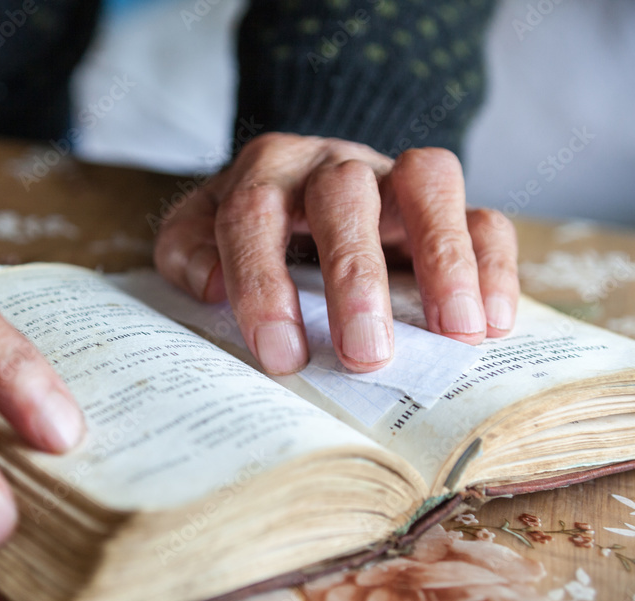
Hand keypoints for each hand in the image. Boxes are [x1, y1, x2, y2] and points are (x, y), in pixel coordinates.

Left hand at [154, 134, 518, 373]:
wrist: (301, 191)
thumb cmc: (247, 231)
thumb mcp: (198, 236)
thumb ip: (186, 253)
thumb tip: (212, 283)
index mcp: (264, 172)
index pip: (253, 214)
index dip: (263, 285)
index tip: (281, 356)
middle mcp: (331, 164)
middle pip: (344, 195)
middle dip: (355, 277)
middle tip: (365, 355)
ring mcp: (393, 177)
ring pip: (429, 182)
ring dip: (444, 259)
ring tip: (455, 334)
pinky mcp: (446, 204)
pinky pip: (483, 216)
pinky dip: (494, 266)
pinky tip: (492, 324)